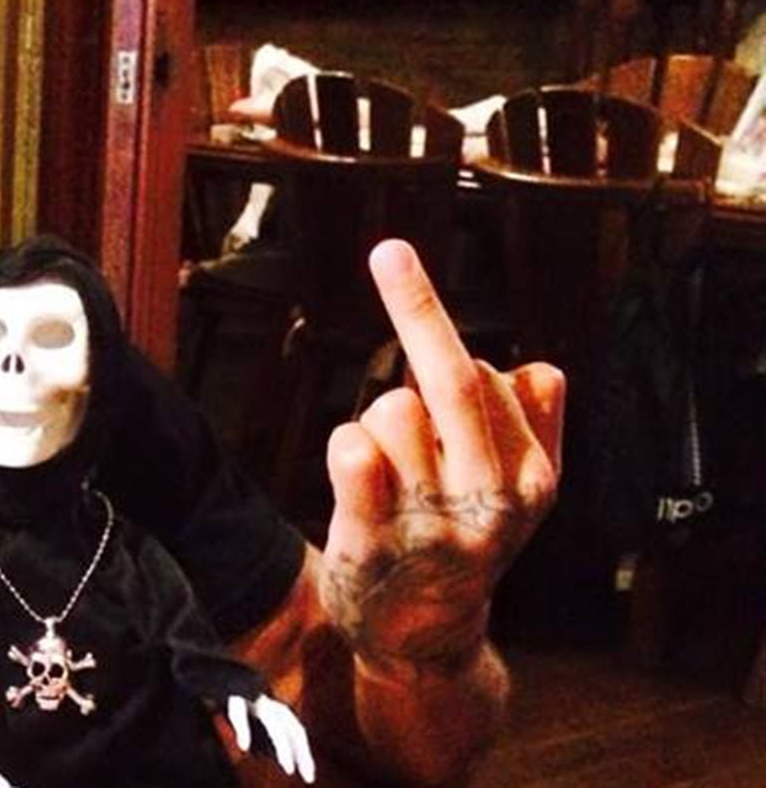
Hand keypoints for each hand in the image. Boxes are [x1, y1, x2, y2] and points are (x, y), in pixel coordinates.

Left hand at [227, 694, 314, 782]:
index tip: (289, 770)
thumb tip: (244, 747)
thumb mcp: (235, 708)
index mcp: (267, 709)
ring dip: (306, 755)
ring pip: (300, 736)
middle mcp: (281, 711)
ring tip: (309, 775)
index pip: (279, 735)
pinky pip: (298, 734)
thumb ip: (241, 726)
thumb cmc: (239, 697)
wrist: (245, 681)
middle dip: (304, 758)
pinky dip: (302, 749)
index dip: (284, 753)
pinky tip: (304, 763)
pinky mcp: (287, 716)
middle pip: (297, 736)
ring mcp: (286, 713)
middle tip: (308, 778)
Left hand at [320, 240, 562, 675]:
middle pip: (453, 380)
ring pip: (390, 411)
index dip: (437, 335)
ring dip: (374, 421)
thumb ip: (532, 430)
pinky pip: (352, 451)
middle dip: (419, 305)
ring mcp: (433, 524)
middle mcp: (492, 499)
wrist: (419, 638)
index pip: (489, 377)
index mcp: (533, 479)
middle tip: (389, 250)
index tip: (402, 272)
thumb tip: (542, 368)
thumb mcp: (516, 495)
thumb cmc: (461, 539)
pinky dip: (345, 444)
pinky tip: (354, 470)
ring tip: (385, 469)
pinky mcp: (375, 542)